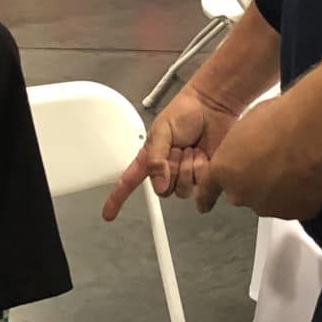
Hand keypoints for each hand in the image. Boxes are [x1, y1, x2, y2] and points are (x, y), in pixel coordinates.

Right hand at [102, 85, 241, 221]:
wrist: (212, 106)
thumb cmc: (185, 111)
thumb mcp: (162, 131)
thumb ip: (156, 159)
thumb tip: (159, 186)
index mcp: (149, 158)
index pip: (128, 182)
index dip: (117, 199)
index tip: (108, 214)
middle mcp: (166, 169)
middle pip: (163, 192)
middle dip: (171, 171)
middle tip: (177, 149)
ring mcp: (185, 173)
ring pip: (183, 191)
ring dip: (188, 169)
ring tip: (191, 149)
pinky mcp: (204, 175)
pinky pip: (201, 187)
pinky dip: (202, 170)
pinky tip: (203, 155)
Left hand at [201, 96, 321, 221]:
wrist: (311, 129)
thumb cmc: (280, 119)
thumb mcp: (246, 128)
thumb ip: (242, 150)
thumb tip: (252, 152)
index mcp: (224, 170)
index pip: (208, 190)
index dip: (207, 198)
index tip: (204, 206)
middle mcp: (242, 194)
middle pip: (245, 194)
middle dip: (256, 183)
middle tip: (274, 163)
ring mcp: (269, 206)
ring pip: (272, 201)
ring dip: (280, 190)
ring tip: (296, 165)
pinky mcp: (297, 212)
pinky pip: (298, 206)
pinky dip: (303, 195)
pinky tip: (310, 175)